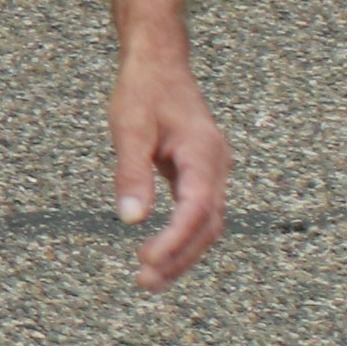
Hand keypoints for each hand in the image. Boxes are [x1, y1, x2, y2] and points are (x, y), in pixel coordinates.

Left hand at [111, 42, 229, 290]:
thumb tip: (131, 220)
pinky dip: (183, 235)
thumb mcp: (129, 128)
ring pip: (207, 223)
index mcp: (204, 154)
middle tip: (146, 283)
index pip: (196, 210)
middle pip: (207, 225)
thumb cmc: (143, 91)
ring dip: (182, 252)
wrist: (160, 62)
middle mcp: (217, 167)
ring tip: (150, 278)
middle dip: (179, 257)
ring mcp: (214, 170)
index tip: (146, 262)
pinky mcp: (202, 172)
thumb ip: (131, 174)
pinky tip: (162, 252)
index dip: (174, 240)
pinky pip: (200, 212)